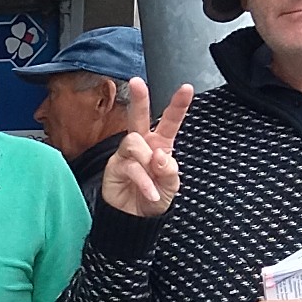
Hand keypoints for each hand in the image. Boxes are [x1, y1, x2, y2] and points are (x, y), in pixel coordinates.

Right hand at [98, 84, 192, 216]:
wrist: (135, 219)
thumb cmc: (155, 197)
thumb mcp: (172, 186)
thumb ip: (169, 170)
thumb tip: (159, 155)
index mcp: (160, 145)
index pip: (170, 121)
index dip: (178, 105)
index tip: (187, 88)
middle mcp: (142, 145)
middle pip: (140, 117)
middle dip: (139, 99)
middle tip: (136, 82)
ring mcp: (126, 154)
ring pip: (133, 142)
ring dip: (146, 161)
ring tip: (153, 178)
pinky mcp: (115, 166)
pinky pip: (130, 166)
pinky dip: (144, 180)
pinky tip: (151, 192)